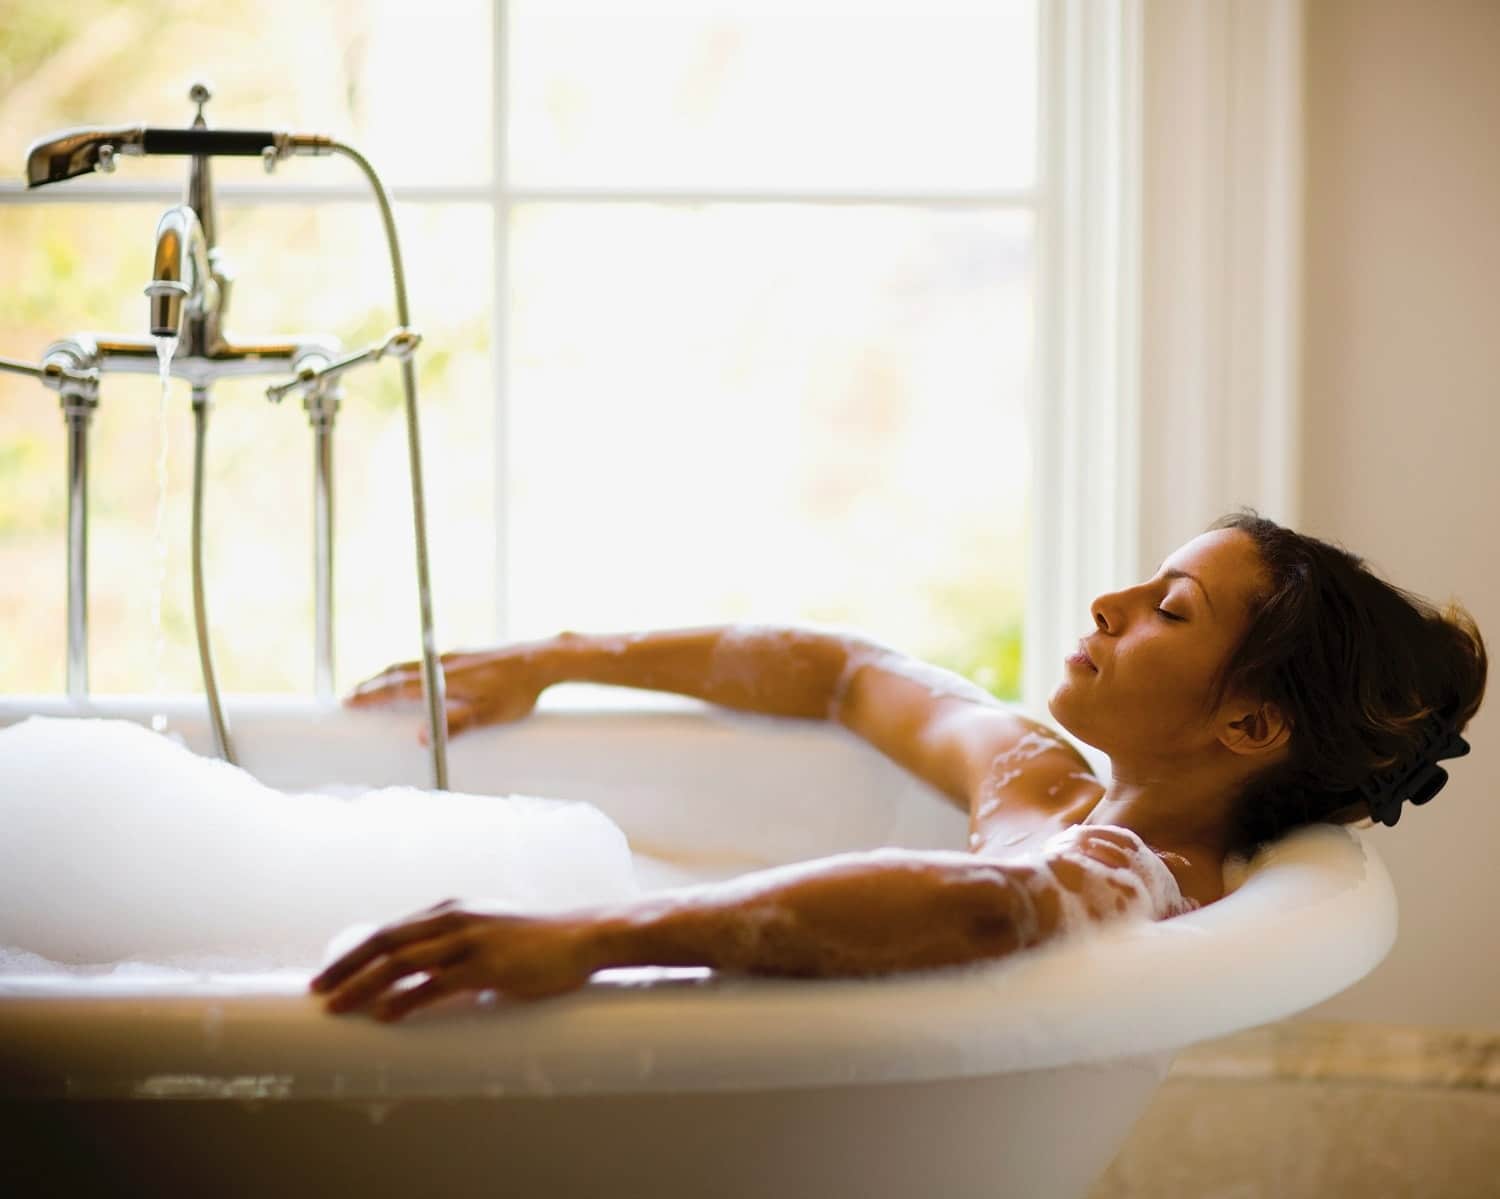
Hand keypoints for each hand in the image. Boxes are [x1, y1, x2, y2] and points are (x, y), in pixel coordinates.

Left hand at [309, 900, 607, 1021]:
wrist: (583, 936)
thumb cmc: (538, 942)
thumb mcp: (489, 933)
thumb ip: (459, 948)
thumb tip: (429, 979)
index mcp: (450, 910)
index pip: (390, 929)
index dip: (355, 952)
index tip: (328, 974)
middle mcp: (453, 919)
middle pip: (385, 941)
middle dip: (346, 966)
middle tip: (316, 991)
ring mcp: (469, 941)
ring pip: (402, 962)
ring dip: (363, 984)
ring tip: (336, 1006)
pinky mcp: (487, 966)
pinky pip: (436, 984)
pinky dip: (404, 999)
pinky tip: (383, 1014)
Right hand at [344, 645, 549, 742]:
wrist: (544, 659)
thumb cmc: (518, 692)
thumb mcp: (489, 715)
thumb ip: (456, 726)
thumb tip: (421, 739)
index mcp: (444, 679)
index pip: (398, 688)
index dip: (371, 696)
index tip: (348, 702)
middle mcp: (444, 663)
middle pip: (398, 672)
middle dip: (372, 685)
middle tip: (349, 697)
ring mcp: (454, 657)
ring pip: (411, 665)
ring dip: (388, 676)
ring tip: (373, 687)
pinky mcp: (466, 656)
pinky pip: (426, 662)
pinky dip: (409, 670)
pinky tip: (413, 678)